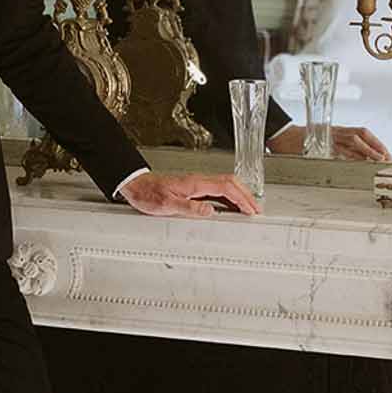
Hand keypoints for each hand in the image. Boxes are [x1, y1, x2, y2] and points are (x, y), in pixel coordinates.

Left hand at [118, 171, 260, 217]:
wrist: (136, 186)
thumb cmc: (148, 194)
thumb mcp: (167, 205)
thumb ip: (189, 208)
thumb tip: (210, 211)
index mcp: (195, 183)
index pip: (226, 188)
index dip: (241, 198)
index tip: (250, 209)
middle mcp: (198, 181)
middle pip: (230, 183)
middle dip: (246, 195)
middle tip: (255, 209)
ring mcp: (196, 183)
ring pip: (225, 185)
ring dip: (239, 195)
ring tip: (247, 209)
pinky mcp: (192, 187)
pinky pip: (216, 190)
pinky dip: (228, 197)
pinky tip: (229, 206)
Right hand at [267, 123, 389, 161]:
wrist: (282, 136)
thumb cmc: (301, 140)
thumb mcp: (323, 139)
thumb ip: (338, 146)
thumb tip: (356, 157)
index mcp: (336, 130)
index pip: (361, 132)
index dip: (375, 141)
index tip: (386, 152)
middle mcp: (334, 132)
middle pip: (360, 136)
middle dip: (376, 146)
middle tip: (387, 158)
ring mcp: (327, 138)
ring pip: (352, 142)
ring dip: (367, 151)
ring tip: (378, 160)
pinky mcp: (320, 146)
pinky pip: (338, 151)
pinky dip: (350, 157)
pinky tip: (358, 163)